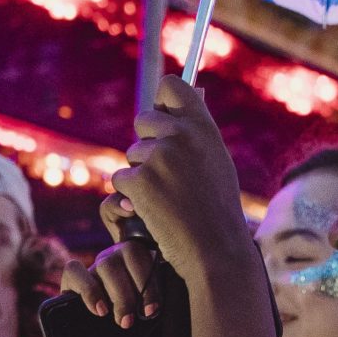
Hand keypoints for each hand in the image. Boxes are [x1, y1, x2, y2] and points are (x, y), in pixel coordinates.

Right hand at [53, 201, 178, 336]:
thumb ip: (185, 306)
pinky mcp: (72, 287)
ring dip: (118, 292)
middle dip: (140, 285)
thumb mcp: (175, 329)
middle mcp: (122, 264)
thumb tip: (209, 294)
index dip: (153, 274)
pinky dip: (87, 288)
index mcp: (148, 267)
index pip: (151, 246)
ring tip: (125, 321)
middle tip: (146, 316)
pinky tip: (99, 310)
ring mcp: (97, 273)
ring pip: (105, 262)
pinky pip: (74, 271)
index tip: (157, 302)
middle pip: (129, 251)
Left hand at [109, 75, 255, 287]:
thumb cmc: (217, 209)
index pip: (172, 87)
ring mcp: (158, 156)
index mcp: (203, 126)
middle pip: (142, 120)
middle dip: (147, 145)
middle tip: (167, 174)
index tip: (164, 114)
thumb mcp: (216, 162)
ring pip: (131, 154)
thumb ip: (197, 132)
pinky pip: (120, 179)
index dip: (163, 101)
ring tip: (167, 198)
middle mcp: (181, 134)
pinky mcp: (139, 180)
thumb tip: (194, 90)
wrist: (214, 249)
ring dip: (141, 175)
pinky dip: (131, 197)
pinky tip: (153, 210)